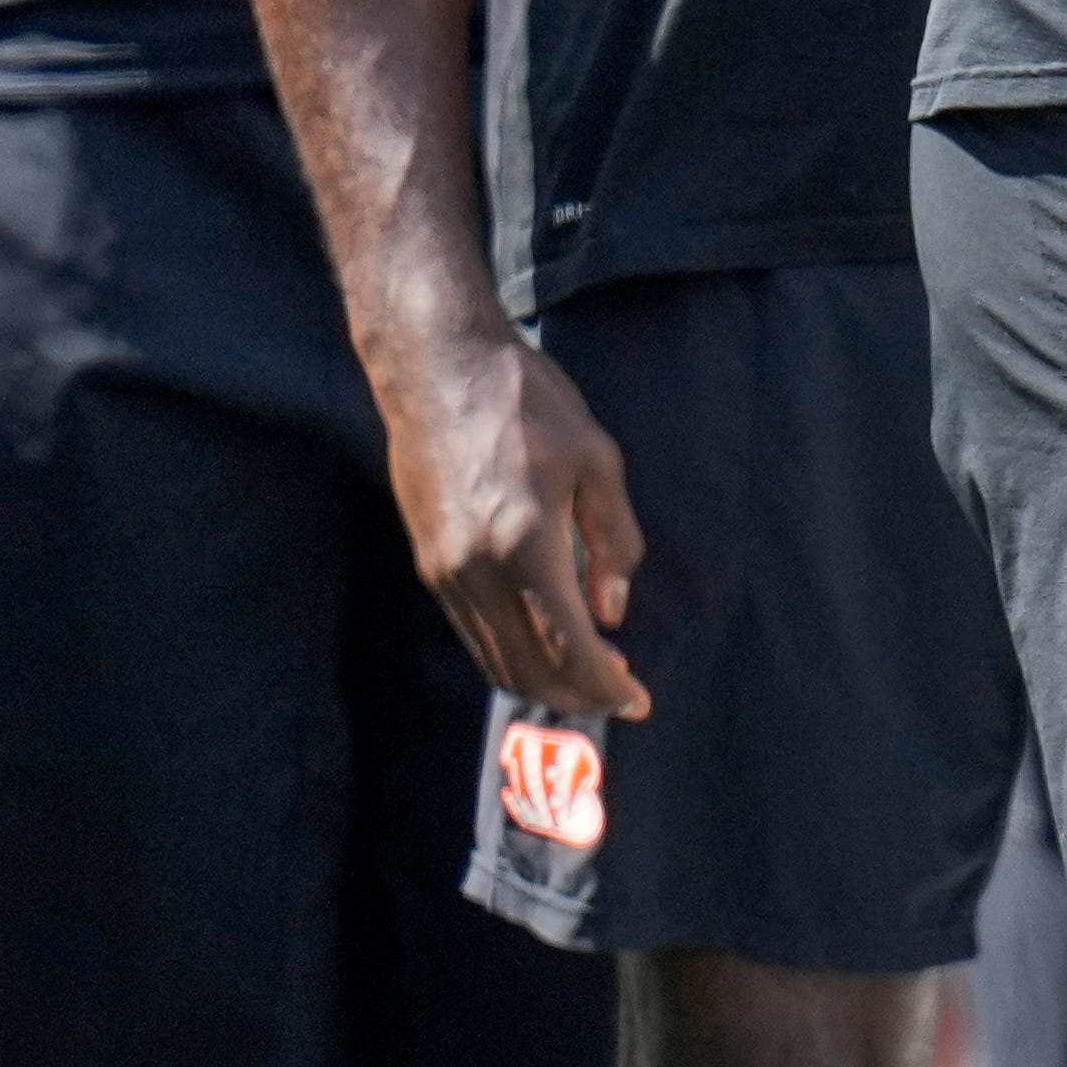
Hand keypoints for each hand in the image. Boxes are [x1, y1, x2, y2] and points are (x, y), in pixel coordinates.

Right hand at [386, 324, 651, 720]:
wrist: (436, 366)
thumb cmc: (526, 402)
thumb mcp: (598, 459)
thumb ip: (614, 541)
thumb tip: (612, 610)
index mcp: (525, 544)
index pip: (568, 648)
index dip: (607, 687)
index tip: (638, 699)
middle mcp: (476, 571)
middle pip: (527, 671)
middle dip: (578, 696)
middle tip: (620, 692)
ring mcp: (444, 572)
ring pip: (494, 660)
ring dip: (544, 682)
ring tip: (590, 673)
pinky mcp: (428, 564)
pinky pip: (473, 634)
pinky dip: (512, 655)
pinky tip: (546, 640)